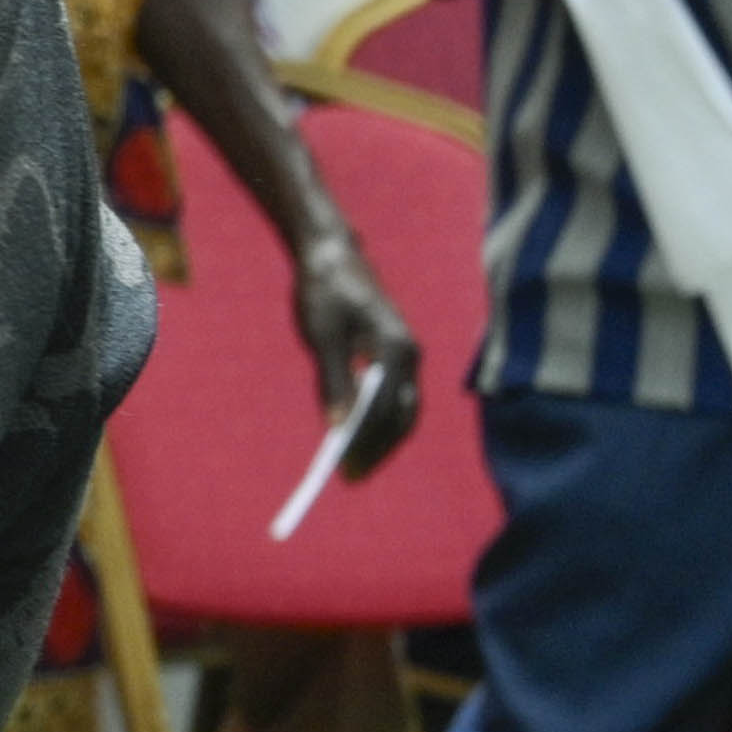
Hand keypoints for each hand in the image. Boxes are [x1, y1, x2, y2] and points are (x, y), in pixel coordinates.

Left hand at [289, 223, 427, 482]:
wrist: (331, 255)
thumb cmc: (323, 292)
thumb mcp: (322, 337)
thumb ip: (332, 380)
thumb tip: (337, 425)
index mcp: (396, 349)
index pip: (386, 410)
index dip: (367, 442)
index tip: (346, 468)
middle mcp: (410, 354)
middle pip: (404, 415)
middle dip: (380, 447)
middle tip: (351, 476)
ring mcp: (405, 354)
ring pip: (403, 408)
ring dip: (382, 437)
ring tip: (355, 464)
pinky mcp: (394, 353)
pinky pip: (394, 396)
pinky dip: (380, 419)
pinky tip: (358, 435)